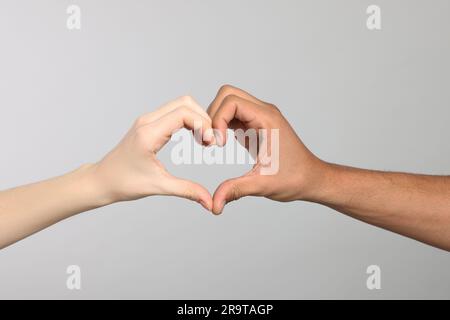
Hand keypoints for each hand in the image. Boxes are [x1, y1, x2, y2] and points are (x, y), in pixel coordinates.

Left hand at [92, 96, 213, 209]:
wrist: (102, 180)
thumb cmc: (123, 183)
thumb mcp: (158, 187)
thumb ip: (187, 191)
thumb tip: (210, 201)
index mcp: (149, 134)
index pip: (183, 113)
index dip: (202, 124)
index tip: (211, 143)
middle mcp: (147, 121)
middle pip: (185, 103)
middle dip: (203, 119)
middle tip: (211, 141)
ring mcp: (147, 120)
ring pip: (180, 105)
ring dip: (197, 118)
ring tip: (204, 140)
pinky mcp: (148, 124)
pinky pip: (174, 112)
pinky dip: (189, 120)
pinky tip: (194, 137)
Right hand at [208, 85, 327, 213]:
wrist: (311, 179)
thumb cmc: (294, 178)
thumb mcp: (263, 184)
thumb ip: (236, 190)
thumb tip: (214, 205)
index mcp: (267, 119)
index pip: (231, 101)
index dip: (217, 119)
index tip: (217, 143)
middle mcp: (263, 112)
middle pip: (227, 94)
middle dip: (212, 114)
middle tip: (210, 140)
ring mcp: (259, 117)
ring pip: (228, 102)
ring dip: (216, 118)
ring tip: (213, 142)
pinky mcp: (255, 125)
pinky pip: (233, 114)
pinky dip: (222, 124)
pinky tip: (220, 143)